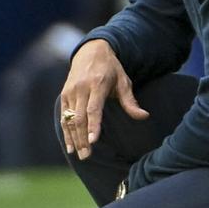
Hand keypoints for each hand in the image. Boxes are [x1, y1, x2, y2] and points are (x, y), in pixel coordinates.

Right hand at [60, 39, 148, 159]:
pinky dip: (66, 132)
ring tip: (79, 155)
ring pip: (70, 119)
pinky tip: (70, 146)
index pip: (93, 109)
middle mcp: (81, 88)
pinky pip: (64, 116)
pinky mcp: (64, 95)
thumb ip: (131, 101)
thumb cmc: (111, 69)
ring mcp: (71, 92)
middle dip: (82, 138)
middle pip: (80, 118)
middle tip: (87, 156)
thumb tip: (144, 116)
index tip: (93, 141)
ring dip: (74, 139)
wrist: (91, 51)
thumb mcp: (124, 81)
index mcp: (97, 84)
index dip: (93, 126)